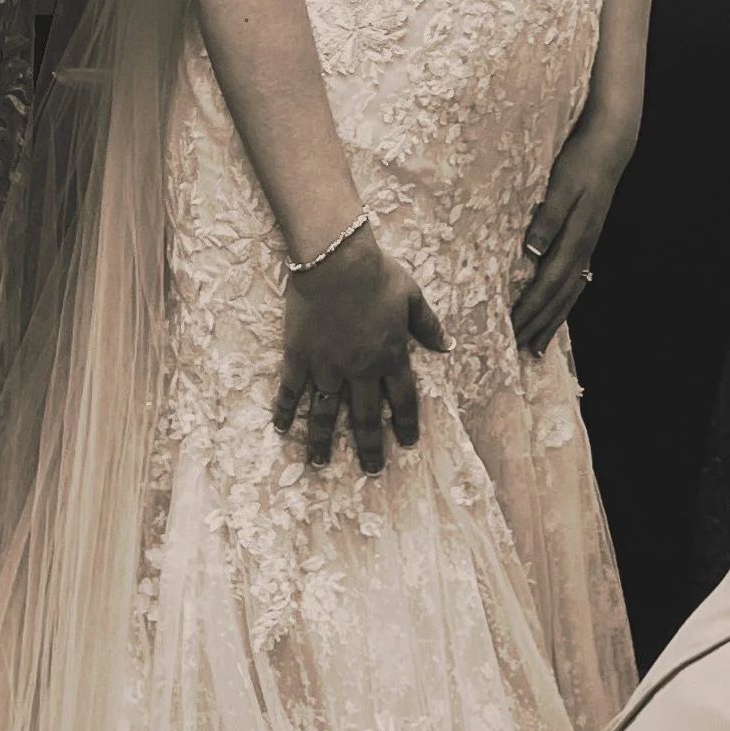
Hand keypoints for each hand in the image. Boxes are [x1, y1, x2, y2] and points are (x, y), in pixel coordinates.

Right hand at [273, 229, 445, 474]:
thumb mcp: (412, 296)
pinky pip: (292, 389)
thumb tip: (447, 346)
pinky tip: (281, 428)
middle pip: (365, 417)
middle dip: (369, 446)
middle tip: (370, 470)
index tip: (407, 443)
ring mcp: (327, 365)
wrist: (336, 260)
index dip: (407, 423)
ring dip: (322, 441)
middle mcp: (360, 369)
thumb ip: (428, 325)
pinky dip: (286, 410)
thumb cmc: (377, 273)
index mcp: (390, 356)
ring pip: (325, 413)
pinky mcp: (300, 355)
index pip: (403, 400)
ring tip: (319, 464)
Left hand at [511, 114, 633, 351]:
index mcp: (575, 238)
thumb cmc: (580, 162)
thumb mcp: (561, 185)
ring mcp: (587, 248)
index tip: (512, 327)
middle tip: (518, 349)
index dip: (531, 307)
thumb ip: (547, 217)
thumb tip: (532, 250)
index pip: (548, 282)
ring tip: (537, 346)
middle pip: (559, 297)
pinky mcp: (587, 242)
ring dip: (552, 321)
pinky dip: (564, 304)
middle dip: (539, 324)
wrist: (610, 147)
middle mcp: (583, 249)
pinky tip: (557, 313)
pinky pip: (575, 283)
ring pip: (569, 294)